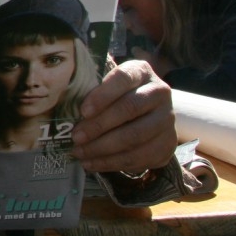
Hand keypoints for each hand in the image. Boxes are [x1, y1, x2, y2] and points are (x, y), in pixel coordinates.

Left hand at [70, 59, 175, 173]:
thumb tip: (67, 107)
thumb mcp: (110, 86)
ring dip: (103, 148)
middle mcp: (159, 93)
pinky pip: (139, 157)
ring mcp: (167, 119)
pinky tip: (93, 164)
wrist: (153, 113)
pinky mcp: (168, 143)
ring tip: (80, 153)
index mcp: (142, 72)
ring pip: (135, 136)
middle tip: (76, 137)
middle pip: (129, 109)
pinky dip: (112, 163)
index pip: (123, 79)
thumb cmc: (120, 95)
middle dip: (99, 125)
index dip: (103, 95)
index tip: (83, 111)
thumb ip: (94, 91)